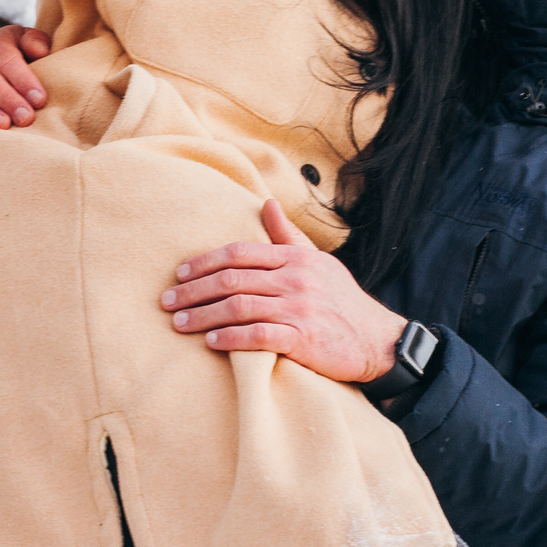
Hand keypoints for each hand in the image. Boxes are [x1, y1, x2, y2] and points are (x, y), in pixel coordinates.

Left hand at [161, 199, 405, 382]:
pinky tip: (212, 342)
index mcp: (295, 258)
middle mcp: (295, 279)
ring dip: (203, 316)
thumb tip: (267, 204)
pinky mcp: (303, 339)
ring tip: (179, 324)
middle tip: (167, 302)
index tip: (180, 274)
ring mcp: (299, 309)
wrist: (378, 341)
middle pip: (231, 280)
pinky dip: (230, 339)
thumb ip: (288, 236)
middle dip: (193, 291)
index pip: (240, 253)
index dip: (204, 262)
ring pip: (238, 307)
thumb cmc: (343, 302)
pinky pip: (258, 336)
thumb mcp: (319, 262)